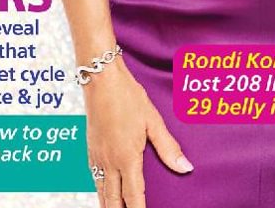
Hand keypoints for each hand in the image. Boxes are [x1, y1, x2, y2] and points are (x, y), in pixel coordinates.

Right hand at [84, 59, 191, 207]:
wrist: (100, 79)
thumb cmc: (127, 96)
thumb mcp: (152, 120)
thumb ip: (168, 147)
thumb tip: (185, 167)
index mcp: (127, 157)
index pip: (134, 196)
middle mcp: (109, 162)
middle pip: (113, 201)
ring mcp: (97, 157)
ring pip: (101, 192)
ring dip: (109, 206)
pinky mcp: (90, 150)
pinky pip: (94, 179)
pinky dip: (100, 192)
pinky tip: (104, 193)